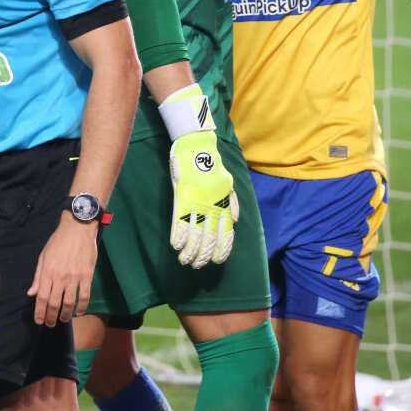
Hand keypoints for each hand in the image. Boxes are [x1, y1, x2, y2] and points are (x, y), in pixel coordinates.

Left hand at [27, 214, 97, 325]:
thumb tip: (31, 293)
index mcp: (47, 272)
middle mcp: (60, 276)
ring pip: (70, 302)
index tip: (39, 321)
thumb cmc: (58, 241)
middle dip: (51, 317)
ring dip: (65, 315)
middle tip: (50, 324)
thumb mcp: (43, 256)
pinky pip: (85, 296)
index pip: (42, 297)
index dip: (40, 312)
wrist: (77, 228)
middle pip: (55, 303)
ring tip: (63, 320)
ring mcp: (75, 277)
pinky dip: (82, 307)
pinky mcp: (87, 275)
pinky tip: (79, 312)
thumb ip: (38, 277)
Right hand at [169, 129, 238, 267]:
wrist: (197, 145)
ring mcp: (197, 203)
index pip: (226, 234)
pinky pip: (180, 221)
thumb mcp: (228, 182)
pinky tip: (175, 245)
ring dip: (189, 250)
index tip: (216, 261)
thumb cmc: (211, 163)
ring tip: (184, 260)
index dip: (222, 250)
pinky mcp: (182, 197)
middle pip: (209, 238)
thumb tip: (235, 220)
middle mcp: (212, 207)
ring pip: (195, 234)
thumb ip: (232, 202)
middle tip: (196, 265)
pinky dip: (178, 235)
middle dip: (203, 255)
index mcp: (224, 204)